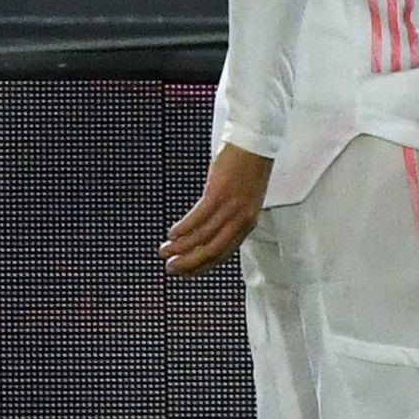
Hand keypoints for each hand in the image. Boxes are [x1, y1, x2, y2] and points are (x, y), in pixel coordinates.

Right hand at [162, 144, 274, 273]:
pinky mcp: (219, 193)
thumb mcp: (243, 199)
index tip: (186, 274)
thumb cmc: (247, 170)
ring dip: (180, 247)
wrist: (254, 144)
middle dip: (189, 264)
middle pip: (212, 251)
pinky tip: (171, 233)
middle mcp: (241, 220)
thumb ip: (230, 218)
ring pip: (203, 237)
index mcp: (247, 225)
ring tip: (164, 251)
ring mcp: (230, 207)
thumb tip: (207, 234)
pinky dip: (183, 228)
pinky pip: (198, 217)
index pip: (224, 255)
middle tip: (171, 269)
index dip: (203, 267)